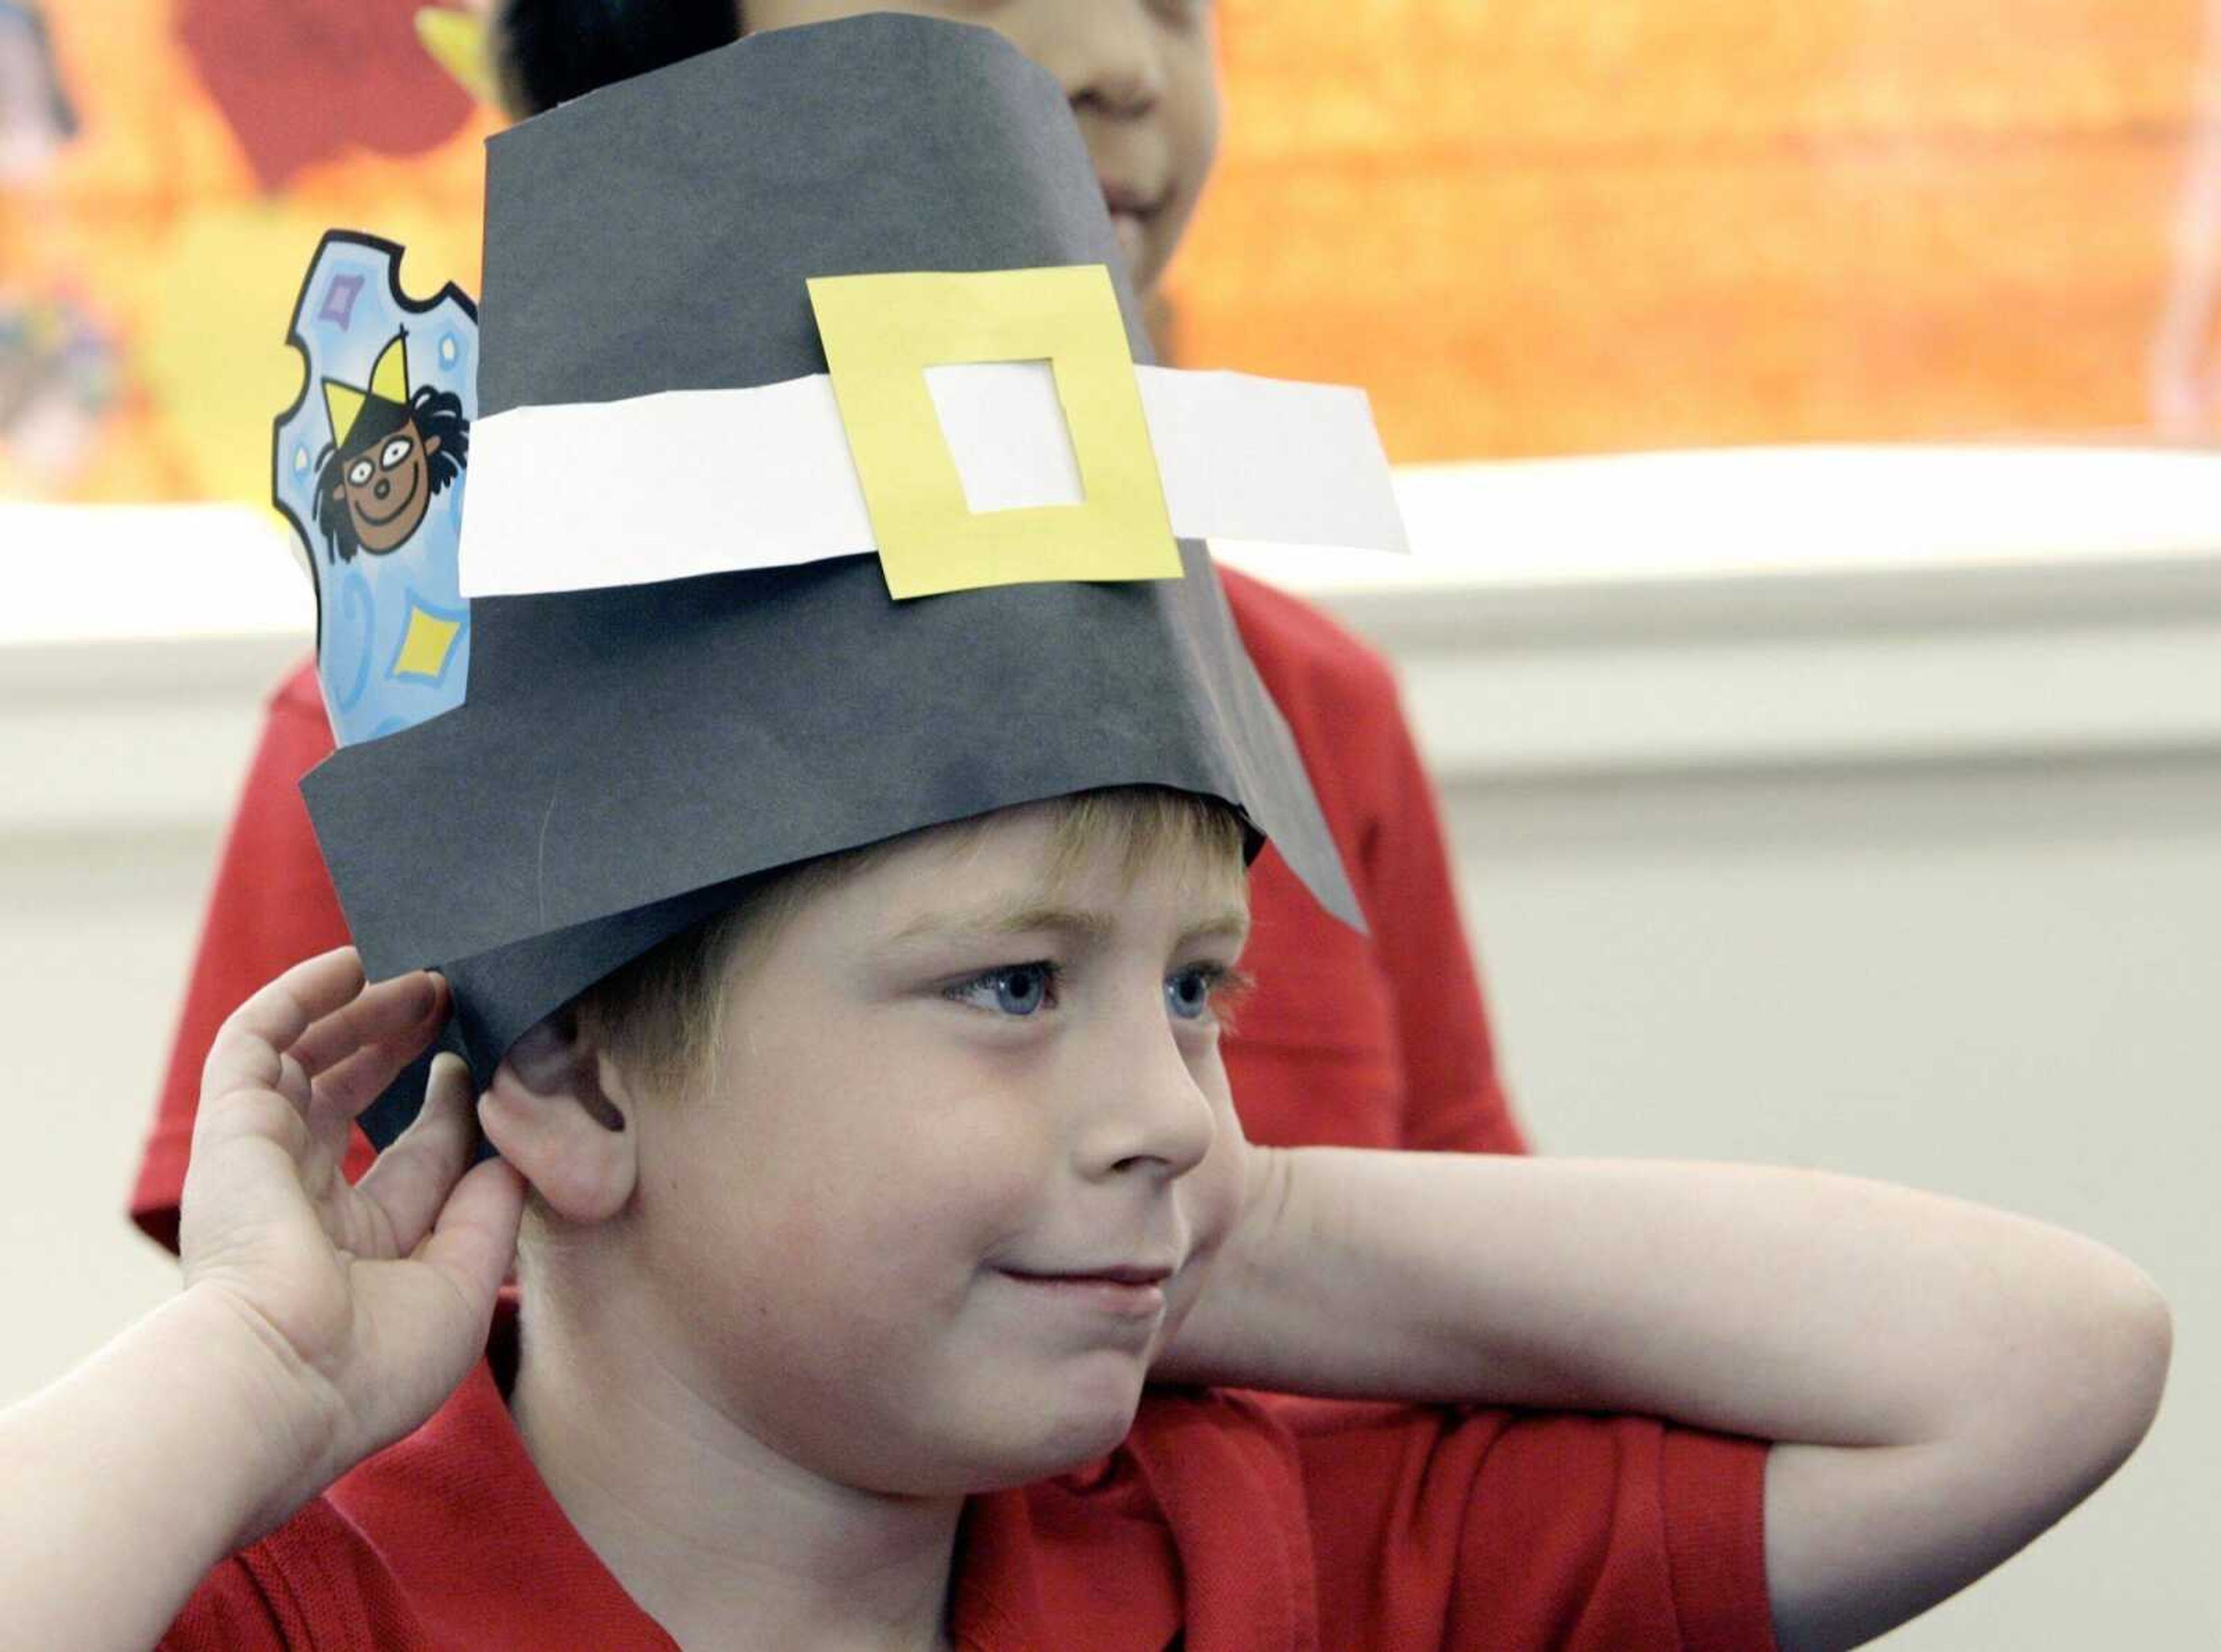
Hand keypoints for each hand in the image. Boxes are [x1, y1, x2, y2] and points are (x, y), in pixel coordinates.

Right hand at [178, 947, 524, 1543]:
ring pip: (308, 1060)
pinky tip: (349, 964)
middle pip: (355, 1099)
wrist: (280, 1384)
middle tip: (456, 999)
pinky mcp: (230, 1130)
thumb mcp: (463, 1284)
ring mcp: (263, 1164)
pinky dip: (298, 996)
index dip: (455, 1108)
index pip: (417, 1157)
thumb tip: (510, 1151)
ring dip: (363, 1012)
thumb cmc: (372, 1363)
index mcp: (360, 1250)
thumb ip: (491, 1213)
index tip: (491, 1064)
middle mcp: (305, 1205)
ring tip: (424, 974)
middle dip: (406, 1046)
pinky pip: (255, 1042)